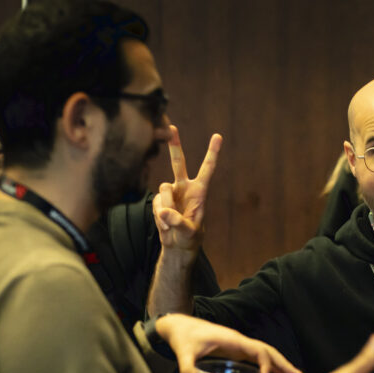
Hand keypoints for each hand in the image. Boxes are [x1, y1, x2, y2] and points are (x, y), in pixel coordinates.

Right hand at [153, 125, 222, 253]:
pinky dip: (159, 215)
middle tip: (172, 127)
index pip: (207, 169)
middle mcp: (184, 187)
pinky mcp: (159, 200)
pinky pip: (156, 203)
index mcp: (200, 191)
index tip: (218, 136)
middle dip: (175, 145)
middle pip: (178, 162)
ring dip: (166, 207)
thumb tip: (165, 212)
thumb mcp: (188, 233)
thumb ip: (178, 222)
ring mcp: (171, 193)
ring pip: (163, 190)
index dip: (212, 153)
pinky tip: (165, 224)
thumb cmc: (189, 238)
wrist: (177, 245)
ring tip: (172, 223)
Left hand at [154, 313, 302, 372]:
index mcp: (232, 340)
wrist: (179, 325)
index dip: (265, 365)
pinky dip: (268, 365)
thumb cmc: (183, 337)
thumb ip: (187, 370)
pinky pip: (256, 357)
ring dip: (279, 364)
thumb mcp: (183, 353)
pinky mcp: (235, 349)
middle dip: (283, 363)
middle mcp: (239, 341)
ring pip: (265, 352)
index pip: (257, 350)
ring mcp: (238, 345)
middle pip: (267, 351)